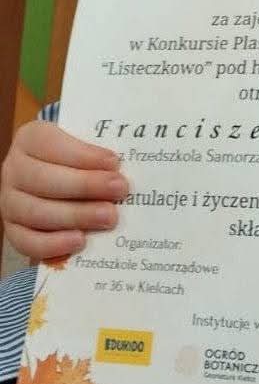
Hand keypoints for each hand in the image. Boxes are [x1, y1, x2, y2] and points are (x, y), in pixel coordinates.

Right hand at [1, 121, 128, 259]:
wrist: (57, 180)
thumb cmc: (77, 161)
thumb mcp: (84, 147)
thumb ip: (98, 156)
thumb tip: (123, 171)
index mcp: (31, 140)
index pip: (50, 144)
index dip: (83, 155)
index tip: (114, 162)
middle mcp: (15, 170)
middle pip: (44, 180)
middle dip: (85, 185)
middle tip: (120, 189)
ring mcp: (10, 202)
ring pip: (37, 212)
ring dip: (77, 215)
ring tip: (109, 217)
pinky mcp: (14, 231)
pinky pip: (27, 241)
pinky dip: (54, 244)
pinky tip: (81, 241)